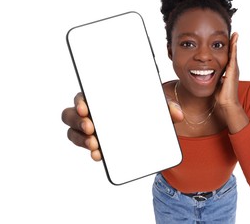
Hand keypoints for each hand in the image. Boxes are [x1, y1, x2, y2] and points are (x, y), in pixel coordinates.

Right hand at [61, 93, 183, 161]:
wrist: (150, 126)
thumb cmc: (146, 108)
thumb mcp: (157, 105)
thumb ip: (167, 106)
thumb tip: (178, 114)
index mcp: (103, 96)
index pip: (84, 95)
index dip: (80, 100)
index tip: (86, 107)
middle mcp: (93, 112)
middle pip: (71, 114)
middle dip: (77, 121)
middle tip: (92, 128)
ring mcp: (93, 128)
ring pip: (74, 132)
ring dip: (80, 138)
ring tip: (95, 144)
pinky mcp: (97, 143)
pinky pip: (86, 146)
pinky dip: (91, 151)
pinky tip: (99, 155)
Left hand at [215, 32, 248, 133]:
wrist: (226, 104)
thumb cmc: (221, 96)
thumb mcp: (217, 83)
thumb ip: (215, 78)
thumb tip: (209, 76)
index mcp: (229, 71)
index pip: (228, 57)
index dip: (229, 49)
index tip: (228, 41)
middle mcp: (233, 69)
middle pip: (233, 53)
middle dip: (233, 43)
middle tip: (234, 33)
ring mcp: (234, 70)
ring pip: (234, 54)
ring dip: (234, 43)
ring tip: (236, 34)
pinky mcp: (232, 71)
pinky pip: (233, 57)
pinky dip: (233, 49)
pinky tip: (233, 41)